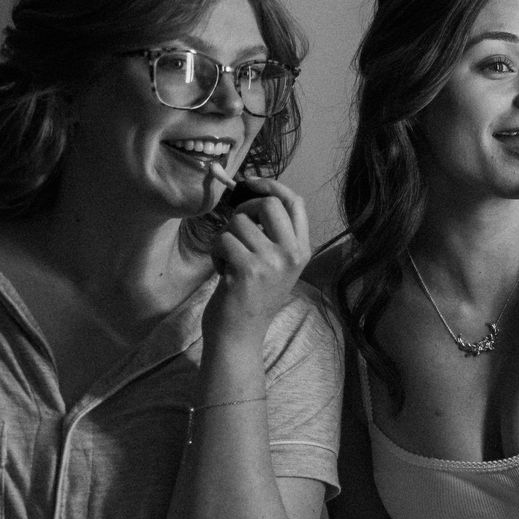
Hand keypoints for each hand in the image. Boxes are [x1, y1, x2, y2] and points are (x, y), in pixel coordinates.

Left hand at [205, 176, 311, 342]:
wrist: (241, 335)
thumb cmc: (253, 297)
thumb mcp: (277, 265)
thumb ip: (274, 234)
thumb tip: (255, 195)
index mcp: (302, 250)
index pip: (295, 202)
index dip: (271, 185)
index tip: (250, 183)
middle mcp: (292, 254)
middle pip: (268, 204)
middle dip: (243, 210)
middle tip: (236, 231)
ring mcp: (272, 262)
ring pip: (237, 222)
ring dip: (225, 237)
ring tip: (230, 260)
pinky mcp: (247, 270)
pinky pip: (222, 240)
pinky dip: (216, 253)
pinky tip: (223, 271)